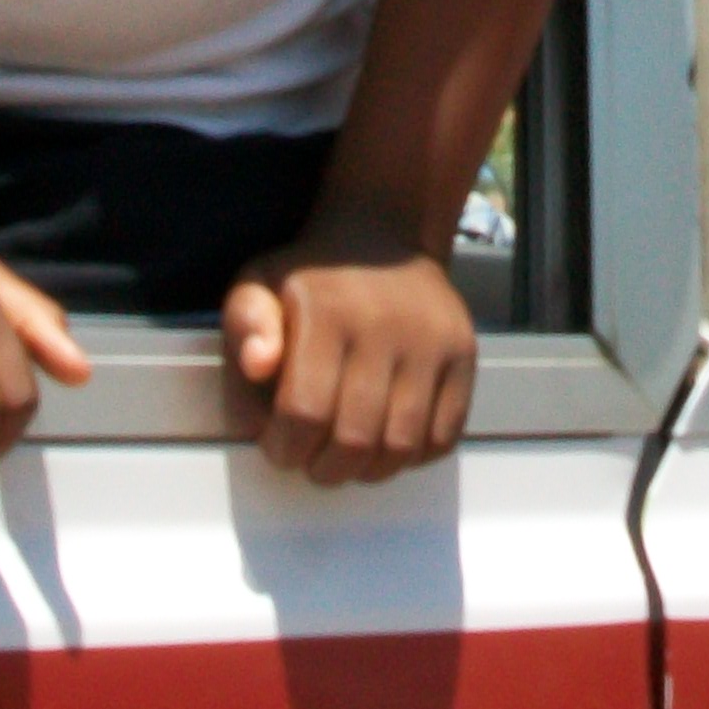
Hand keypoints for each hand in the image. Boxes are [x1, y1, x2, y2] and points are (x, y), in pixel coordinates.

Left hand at [224, 217, 476, 481]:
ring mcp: (431, 340)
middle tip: (313, 460)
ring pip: (402, 446)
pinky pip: (444, 435)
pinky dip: (413, 457)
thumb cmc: (311, 278)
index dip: (285, 447)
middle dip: (325, 468)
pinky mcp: (463, 353)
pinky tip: (387, 441)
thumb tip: (258, 363)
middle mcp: (384, 324)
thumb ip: (246, 325)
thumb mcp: (259, 283)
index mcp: (326, 310)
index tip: (278, 445)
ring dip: (369, 470)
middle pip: (355, 438)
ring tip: (349, 456)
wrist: (383, 237)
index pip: (304, 411)